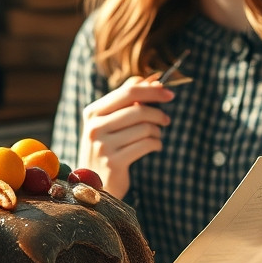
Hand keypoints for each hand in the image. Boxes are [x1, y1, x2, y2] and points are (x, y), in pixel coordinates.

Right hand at [77, 75, 173, 199]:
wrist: (93, 184)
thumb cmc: (106, 148)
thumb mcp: (108, 122)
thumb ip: (126, 98)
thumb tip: (150, 79)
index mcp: (93, 112)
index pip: (128, 92)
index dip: (152, 91)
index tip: (169, 93)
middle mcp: (95, 127)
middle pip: (138, 109)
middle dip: (158, 113)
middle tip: (166, 119)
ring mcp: (102, 145)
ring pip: (145, 128)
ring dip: (157, 132)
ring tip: (156, 136)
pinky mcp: (114, 162)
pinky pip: (146, 145)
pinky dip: (156, 144)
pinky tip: (155, 147)